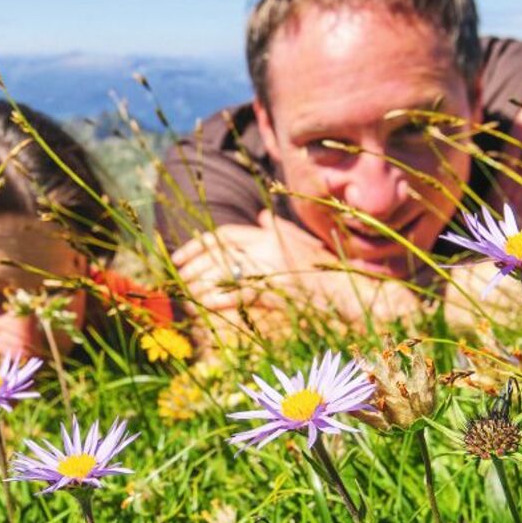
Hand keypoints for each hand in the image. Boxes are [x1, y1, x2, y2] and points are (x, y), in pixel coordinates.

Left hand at [170, 210, 325, 310]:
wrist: (344, 289)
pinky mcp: (275, 289)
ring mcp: (270, 267)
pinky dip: (218, 300)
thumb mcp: (300, 242)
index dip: (196, 245)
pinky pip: (237, 294)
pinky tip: (204, 307)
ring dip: (200, 285)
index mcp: (268, 234)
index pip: (223, 234)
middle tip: (178, 278)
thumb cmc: (323, 268)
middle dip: (193, 266)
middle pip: (218, 253)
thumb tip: (261, 215)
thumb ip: (278, 229)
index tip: (177, 257)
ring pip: (223, 273)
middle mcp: (266, 246)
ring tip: (188, 295)